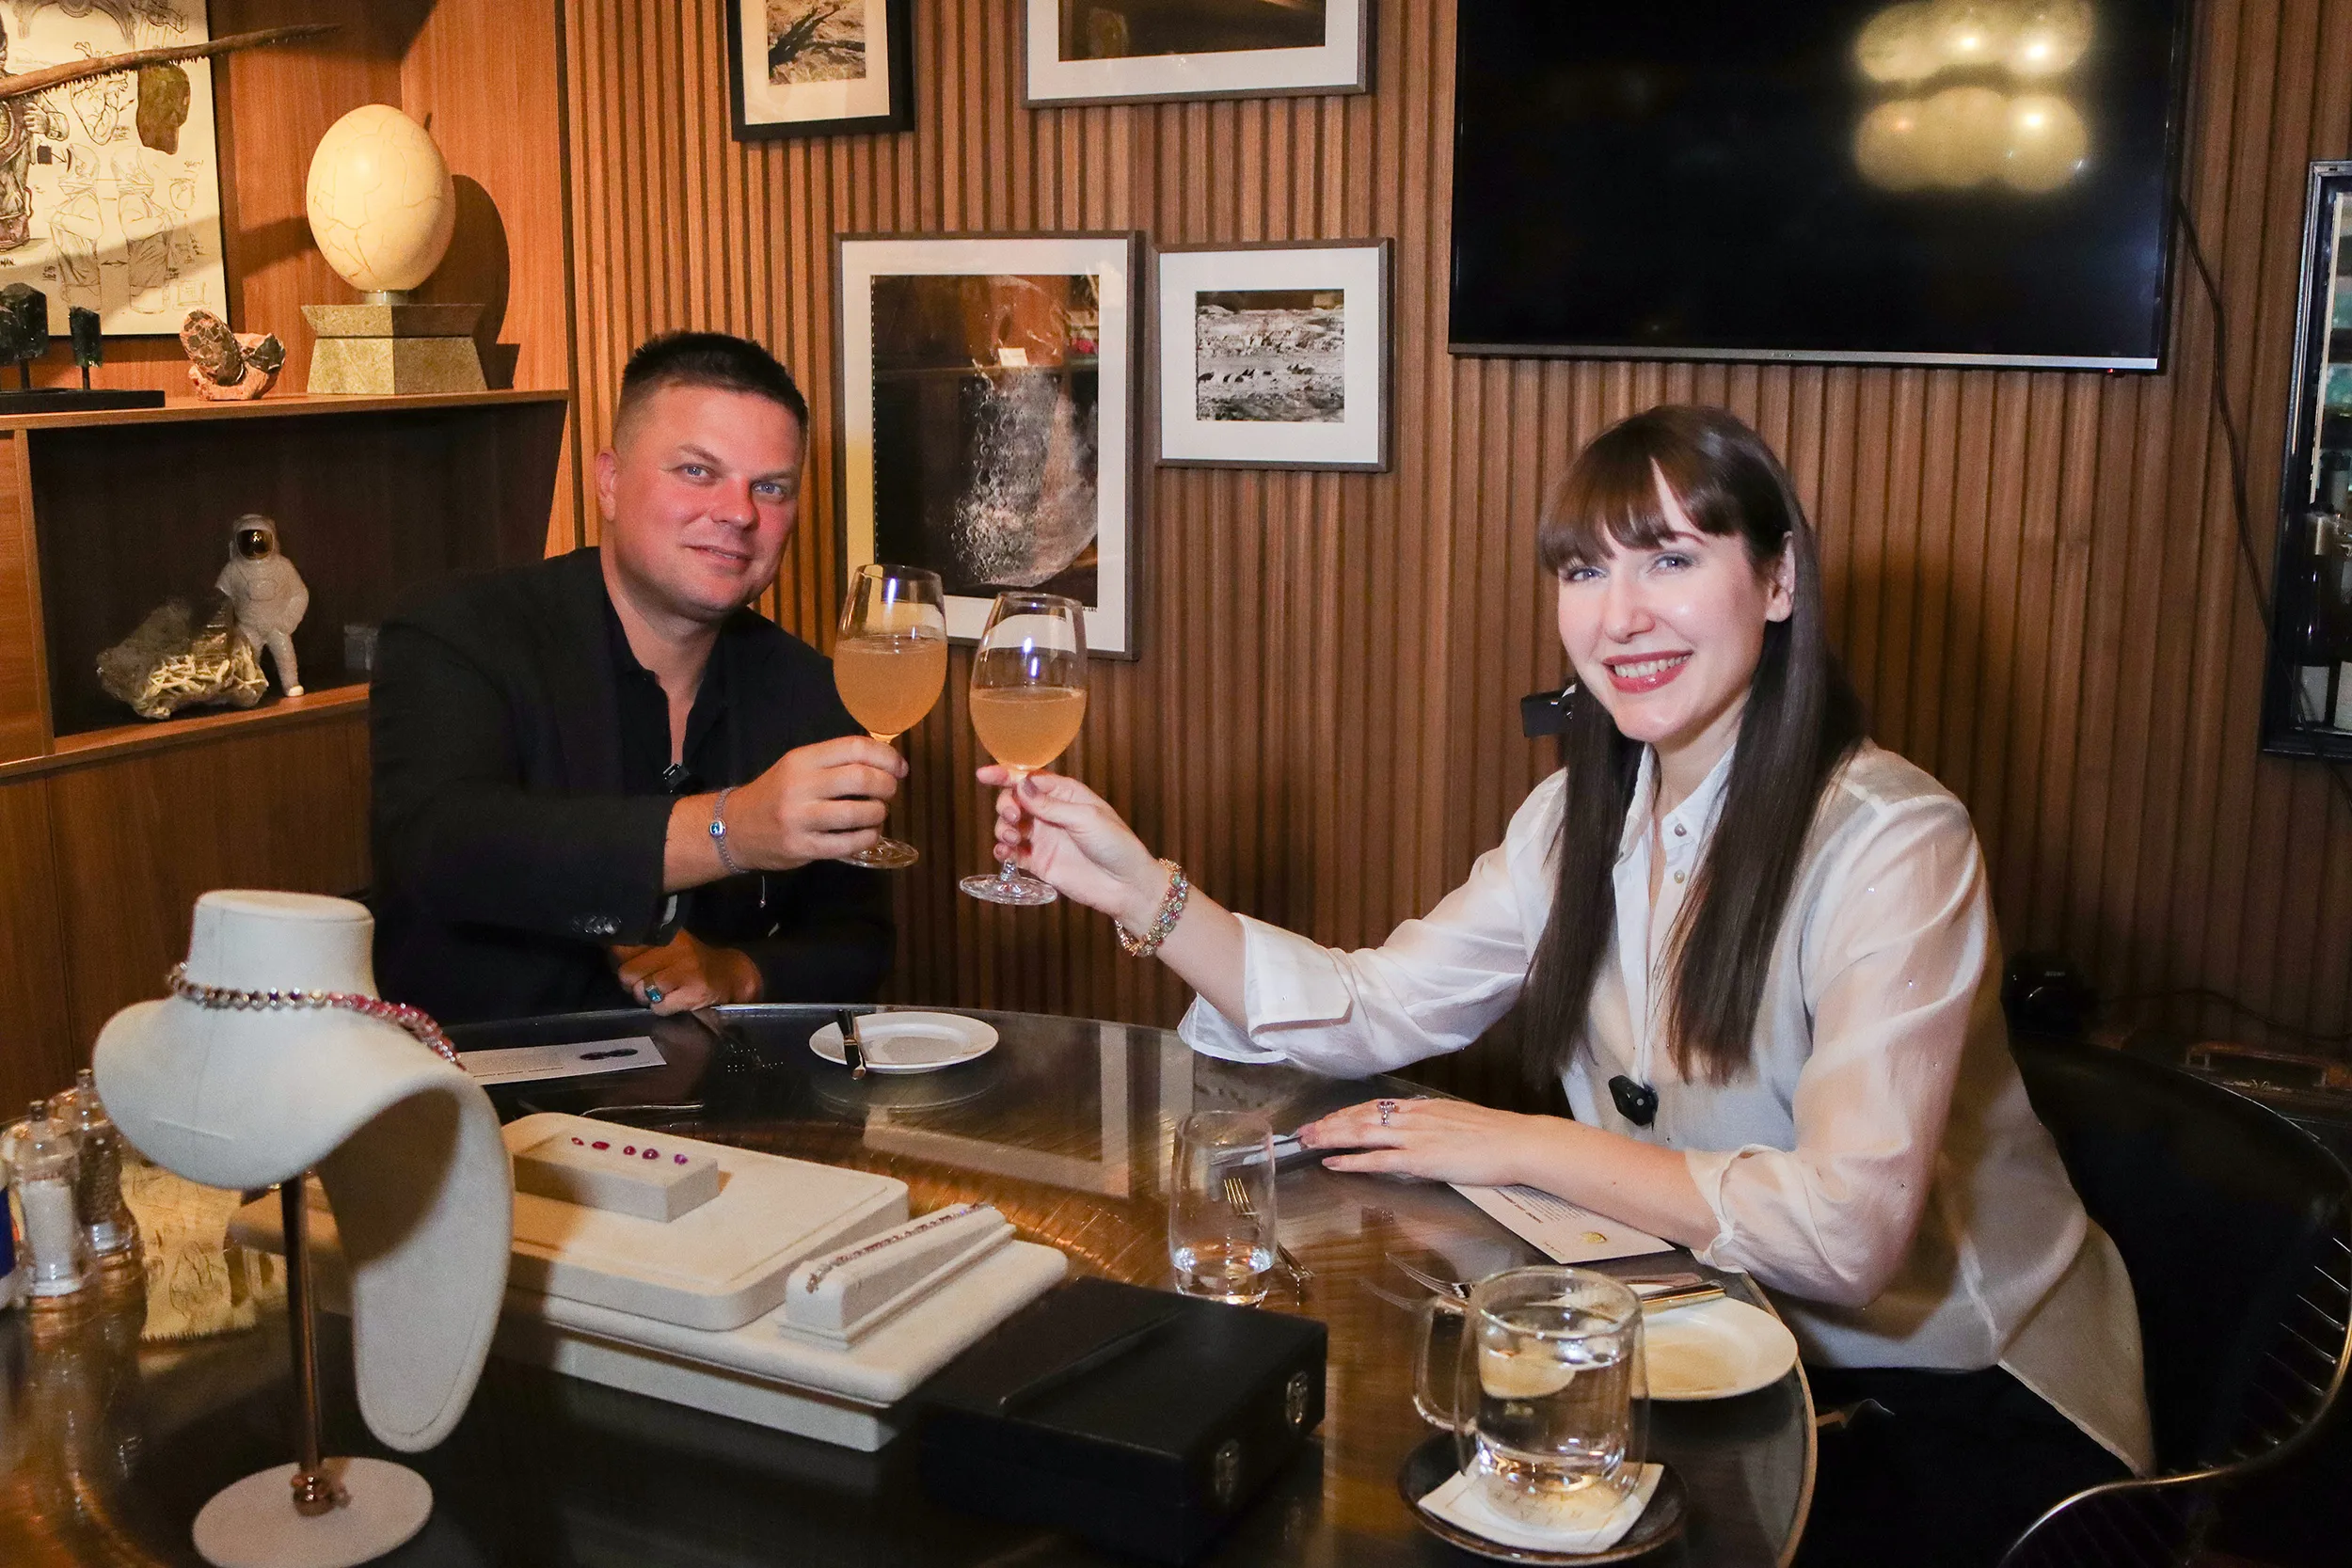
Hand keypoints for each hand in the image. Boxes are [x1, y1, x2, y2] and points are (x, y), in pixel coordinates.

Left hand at [611, 930, 761, 1014]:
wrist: (728, 976)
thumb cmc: (689, 963)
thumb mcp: (665, 947)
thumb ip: (637, 949)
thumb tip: (606, 949)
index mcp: (666, 934)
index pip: (624, 946)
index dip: (618, 960)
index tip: (625, 963)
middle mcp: (677, 948)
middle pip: (627, 973)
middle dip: (633, 983)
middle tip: (647, 982)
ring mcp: (687, 969)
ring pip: (643, 991)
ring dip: (647, 997)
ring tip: (661, 992)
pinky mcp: (694, 991)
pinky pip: (660, 1007)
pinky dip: (663, 1009)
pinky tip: (675, 1000)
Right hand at [731, 735, 905, 869]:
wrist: (733, 827)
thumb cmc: (775, 794)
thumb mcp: (798, 767)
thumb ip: (835, 762)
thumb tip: (885, 762)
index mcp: (802, 759)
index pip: (854, 747)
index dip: (886, 757)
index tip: (900, 768)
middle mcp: (800, 785)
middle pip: (861, 778)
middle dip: (887, 786)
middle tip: (889, 792)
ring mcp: (800, 818)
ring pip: (858, 813)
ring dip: (879, 814)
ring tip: (877, 814)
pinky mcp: (802, 847)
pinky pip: (847, 844)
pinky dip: (867, 838)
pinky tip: (868, 834)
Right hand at [978, 767, 1167, 923]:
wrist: (1127, 885)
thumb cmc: (1116, 845)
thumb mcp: (1085, 818)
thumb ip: (1050, 805)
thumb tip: (1021, 785)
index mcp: (1065, 794)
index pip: (1029, 779)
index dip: (1005, 775)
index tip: (983, 775)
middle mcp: (1051, 813)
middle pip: (1015, 801)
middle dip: (1006, 806)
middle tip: (1014, 818)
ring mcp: (1043, 838)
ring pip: (1009, 826)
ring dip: (1003, 829)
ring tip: (1014, 838)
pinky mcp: (1039, 862)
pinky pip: (1013, 853)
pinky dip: (1003, 851)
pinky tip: (1005, 852)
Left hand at [1296, 1097, 1547, 1188]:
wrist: (1516, 1141)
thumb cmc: (1496, 1135)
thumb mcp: (1458, 1120)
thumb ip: (1434, 1124)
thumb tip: (1421, 1130)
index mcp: (1422, 1108)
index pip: (1374, 1107)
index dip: (1346, 1113)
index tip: (1326, 1118)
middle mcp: (1412, 1117)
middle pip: (1360, 1116)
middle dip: (1328, 1124)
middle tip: (1302, 1131)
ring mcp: (1414, 1137)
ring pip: (1362, 1133)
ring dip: (1331, 1137)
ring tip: (1307, 1142)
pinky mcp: (1419, 1159)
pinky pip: (1377, 1159)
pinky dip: (1351, 1160)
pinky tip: (1332, 1163)